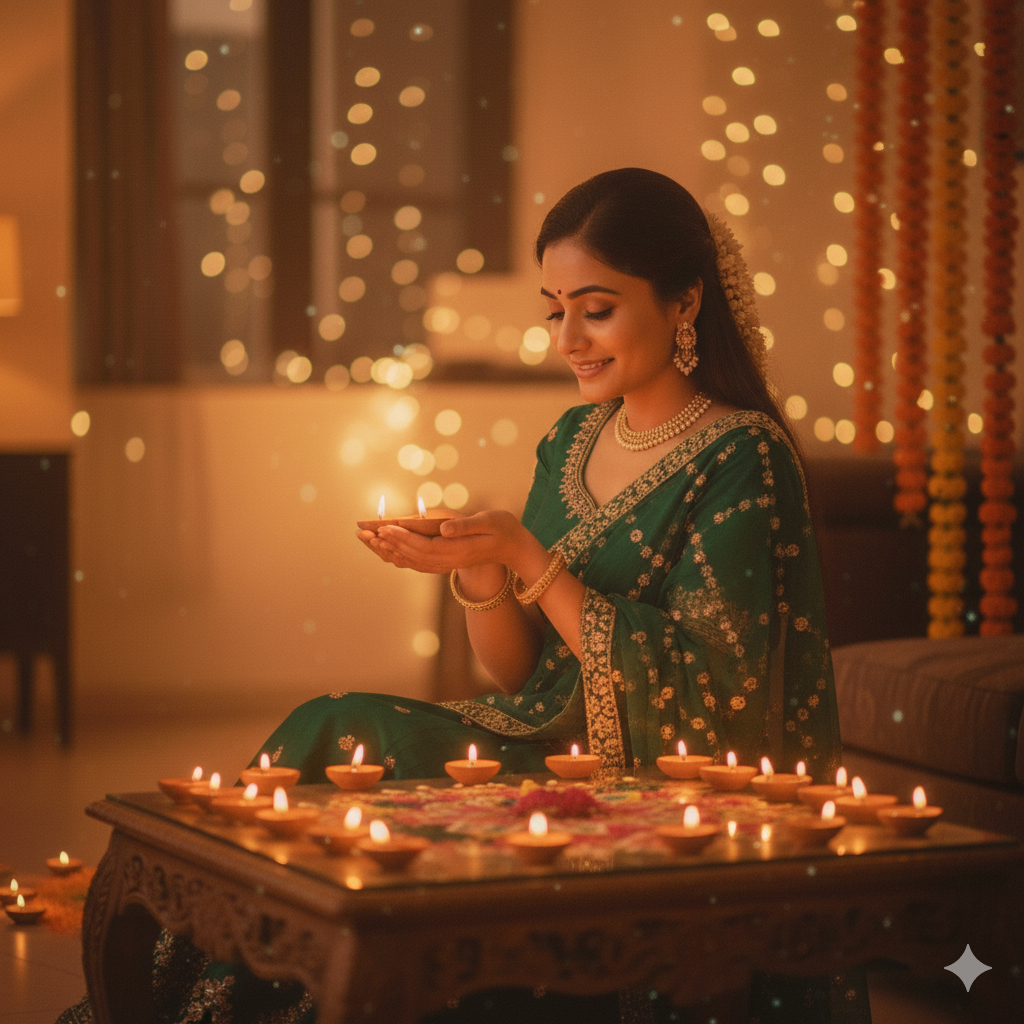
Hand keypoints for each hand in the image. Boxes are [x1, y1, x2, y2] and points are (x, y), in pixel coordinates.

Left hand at [358, 510, 536, 575]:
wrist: (514, 548)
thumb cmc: (503, 529)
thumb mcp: (488, 522)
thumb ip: (465, 526)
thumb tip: (443, 528)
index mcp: (457, 550)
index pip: (423, 546)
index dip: (402, 538)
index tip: (383, 528)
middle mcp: (449, 560)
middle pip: (411, 555)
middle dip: (387, 543)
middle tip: (364, 532)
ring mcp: (446, 563)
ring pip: (411, 561)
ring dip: (388, 551)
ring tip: (368, 540)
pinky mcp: (445, 561)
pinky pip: (417, 562)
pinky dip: (399, 556)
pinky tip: (386, 550)